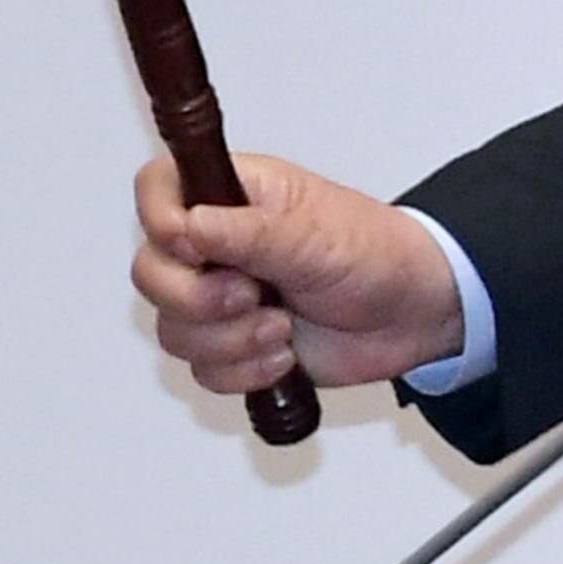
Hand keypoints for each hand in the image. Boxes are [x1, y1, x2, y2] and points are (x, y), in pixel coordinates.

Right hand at [131, 151, 467, 395]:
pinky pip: (203, 371)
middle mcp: (215, 246)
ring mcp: (220, 299)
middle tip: (251, 296)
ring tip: (283, 328)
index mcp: (230, 195)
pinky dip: (243, 371)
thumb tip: (187, 225)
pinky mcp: (235, 346)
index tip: (194, 248)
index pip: (157, 192)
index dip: (160, 222)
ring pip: (171, 330)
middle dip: (196, 299)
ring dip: (229, 341)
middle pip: (149, 273)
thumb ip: (246, 232)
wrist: (413, 315)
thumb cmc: (374, 254)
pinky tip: (285, 357)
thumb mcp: (313, 235)